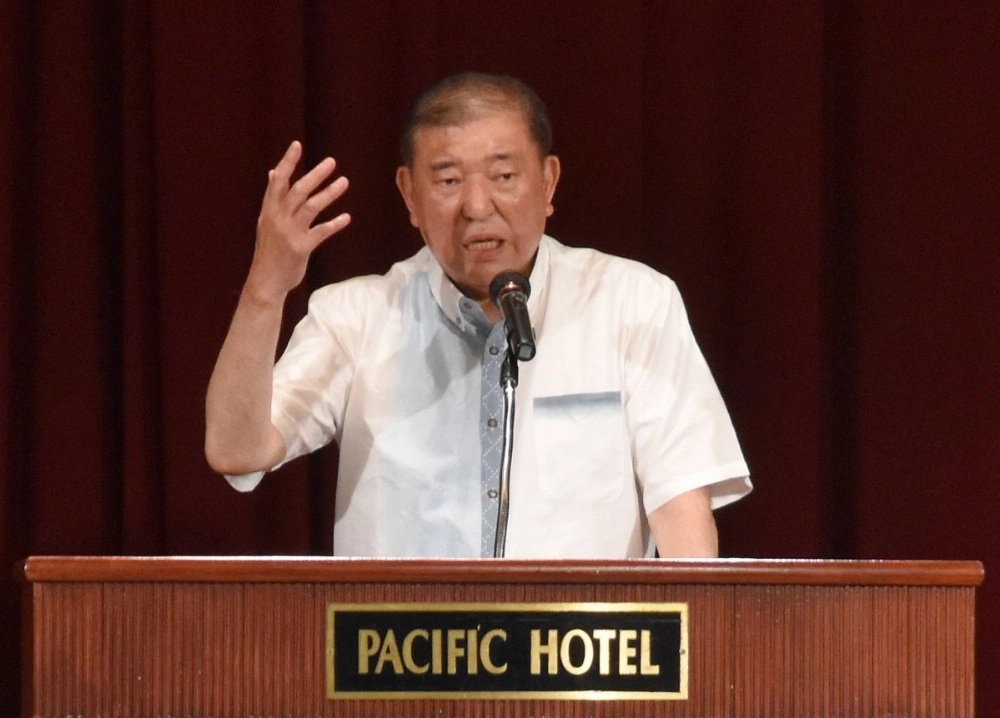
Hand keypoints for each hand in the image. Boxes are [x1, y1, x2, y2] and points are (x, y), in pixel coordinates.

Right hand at [247, 141, 350, 302]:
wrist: (265, 281)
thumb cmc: (269, 250)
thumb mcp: (266, 222)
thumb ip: (273, 198)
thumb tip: (274, 173)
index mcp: (269, 210)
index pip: (278, 181)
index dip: (288, 163)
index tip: (297, 145)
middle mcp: (278, 218)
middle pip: (297, 191)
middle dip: (315, 175)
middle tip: (332, 162)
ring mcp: (289, 232)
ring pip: (311, 207)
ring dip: (329, 193)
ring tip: (345, 182)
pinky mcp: (301, 247)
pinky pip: (321, 232)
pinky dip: (334, 224)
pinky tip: (347, 218)